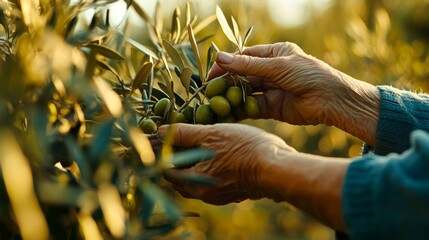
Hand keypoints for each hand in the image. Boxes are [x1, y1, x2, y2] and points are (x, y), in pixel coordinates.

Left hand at [160, 123, 295, 204]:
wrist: (277, 168)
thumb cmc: (243, 148)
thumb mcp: (212, 133)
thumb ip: (184, 133)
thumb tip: (160, 131)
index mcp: (193, 181)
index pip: (165, 169)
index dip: (162, 152)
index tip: (165, 137)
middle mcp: (202, 193)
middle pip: (180, 176)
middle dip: (178, 158)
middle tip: (182, 138)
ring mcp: (218, 195)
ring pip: (196, 178)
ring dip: (194, 163)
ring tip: (201, 143)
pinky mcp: (232, 192)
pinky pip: (212, 181)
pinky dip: (209, 168)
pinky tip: (218, 154)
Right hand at [208, 42, 379, 144]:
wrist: (332, 101)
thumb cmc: (310, 75)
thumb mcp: (278, 67)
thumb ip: (248, 66)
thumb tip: (220, 57)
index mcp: (274, 54)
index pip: (244, 58)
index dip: (227, 65)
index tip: (211, 74)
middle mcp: (271, 71)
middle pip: (242, 76)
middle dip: (226, 83)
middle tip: (209, 92)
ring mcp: (271, 90)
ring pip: (245, 93)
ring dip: (231, 98)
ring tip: (215, 105)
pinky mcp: (272, 108)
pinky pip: (252, 108)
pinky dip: (240, 111)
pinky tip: (227, 114)